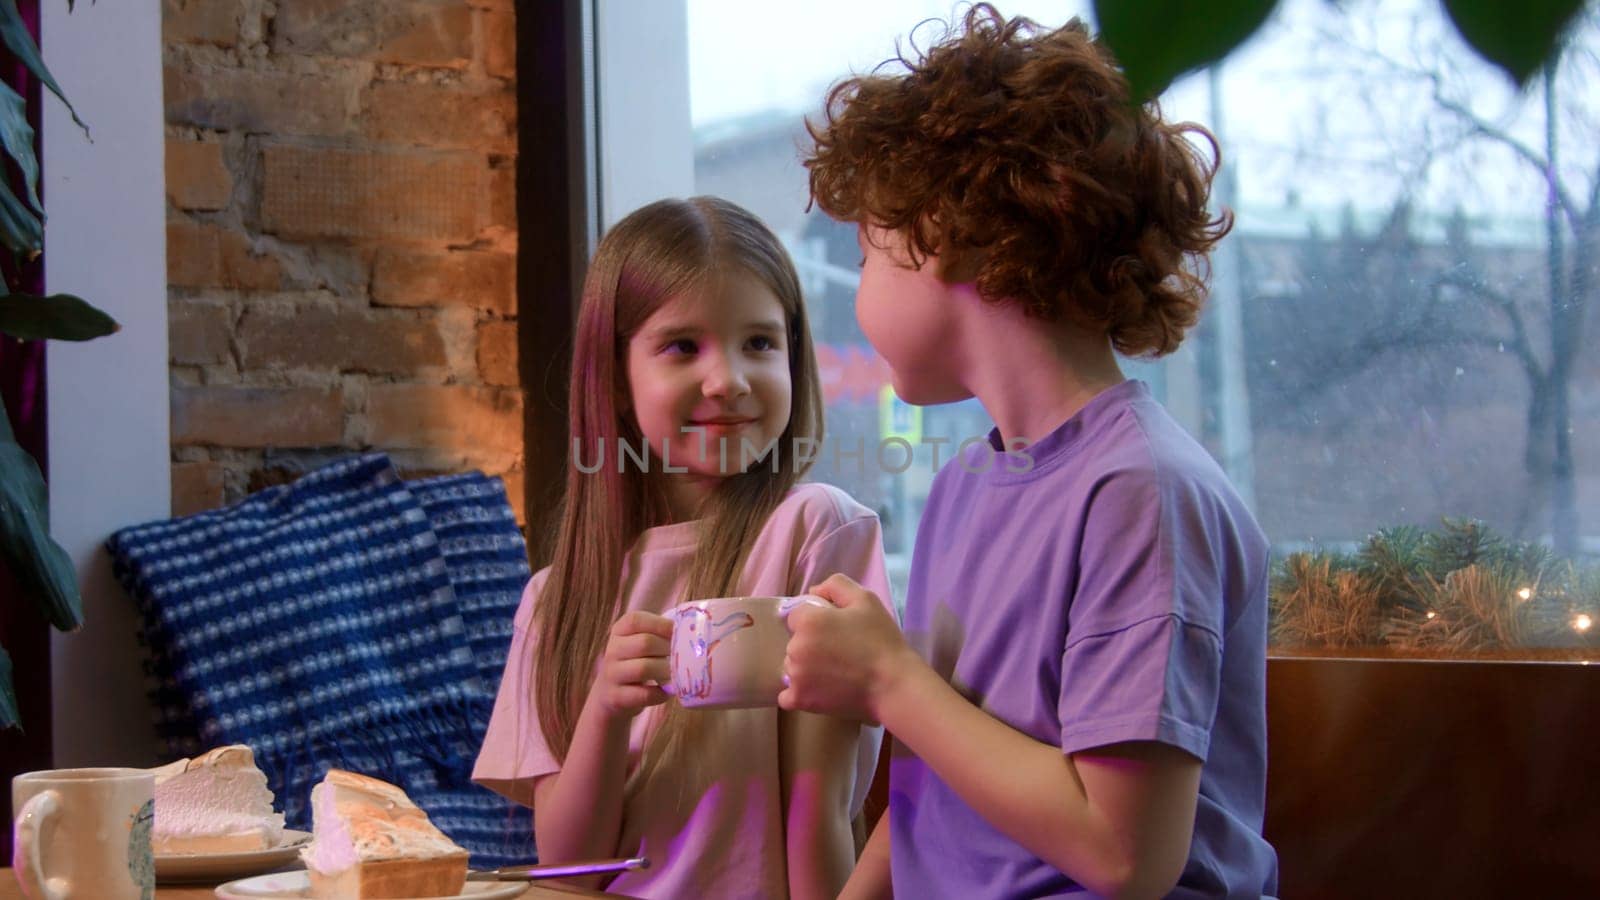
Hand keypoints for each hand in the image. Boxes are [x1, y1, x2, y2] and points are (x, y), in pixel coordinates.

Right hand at [589, 609, 673, 719]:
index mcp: (619, 631)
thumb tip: (692, 630)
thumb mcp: (640, 643)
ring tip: (676, 674)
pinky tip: (666, 692)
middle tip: (683, 656)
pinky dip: (660, 694)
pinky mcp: (615, 697)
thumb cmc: (635, 663)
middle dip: (668, 649)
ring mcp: (611, 674)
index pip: (636, 620)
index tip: (678, 632)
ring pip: (643, 668)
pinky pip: (643, 695)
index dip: (661, 625)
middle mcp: (612, 650)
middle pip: (644, 643)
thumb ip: (659, 634)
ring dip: (666, 671)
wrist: (610, 694)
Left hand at [778, 574, 915, 723]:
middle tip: (839, 652)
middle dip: (811, 644)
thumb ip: (835, 585)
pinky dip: (798, 693)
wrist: (893, 684)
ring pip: (792, 667)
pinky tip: (817, 691)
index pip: (797, 616)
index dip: (816, 621)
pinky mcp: (800, 700)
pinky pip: (787, 695)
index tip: (835, 630)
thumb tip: (813, 592)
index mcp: (808, 622)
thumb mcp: (865, 599)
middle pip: (794, 642)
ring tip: (835, 673)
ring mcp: (795, 676)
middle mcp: (795, 648)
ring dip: (806, 668)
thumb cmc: (881, 640)